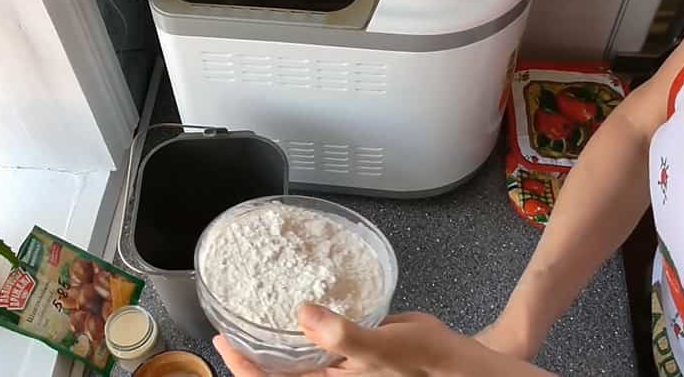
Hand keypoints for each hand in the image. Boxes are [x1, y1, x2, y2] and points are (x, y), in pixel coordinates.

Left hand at [214, 305, 552, 376]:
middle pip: (278, 375)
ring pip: (295, 362)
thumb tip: (304, 314)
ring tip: (253, 318)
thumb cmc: (428, 361)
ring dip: (272, 345)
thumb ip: (344, 334)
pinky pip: (317, 347)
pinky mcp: (353, 356)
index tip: (223, 342)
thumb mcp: (387, 345)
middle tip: (230, 327)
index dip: (243, 367)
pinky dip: (301, 332)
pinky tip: (299, 313)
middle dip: (251, 355)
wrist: (460, 366)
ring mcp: (342, 370)